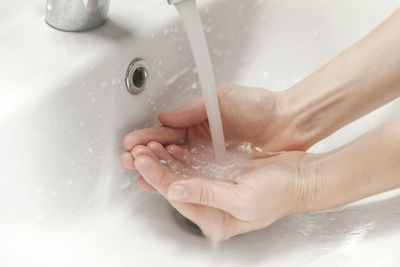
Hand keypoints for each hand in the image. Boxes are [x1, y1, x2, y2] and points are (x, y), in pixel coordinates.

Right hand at [121, 84, 310, 190]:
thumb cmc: (259, 106)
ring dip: (158, 169)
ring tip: (141, 174)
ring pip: (178, 165)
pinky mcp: (222, 171)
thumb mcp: (222, 99)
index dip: (147, 136)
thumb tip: (165, 117)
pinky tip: (166, 185)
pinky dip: (181, 180)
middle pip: (167, 150)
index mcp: (197, 122)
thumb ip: (193, 109)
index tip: (132, 141)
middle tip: (129, 159)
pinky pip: (197, 176)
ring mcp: (210, 157)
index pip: (166, 131)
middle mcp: (200, 141)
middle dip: (146, 155)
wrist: (288, 123)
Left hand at [129, 141, 319, 240]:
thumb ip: (206, 194)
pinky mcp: (222, 175)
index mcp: (216, 219)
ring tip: (149, 145)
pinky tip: (172, 147)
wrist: (303, 177)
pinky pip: (195, 166)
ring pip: (182, 175)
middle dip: (155, 167)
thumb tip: (176, 190)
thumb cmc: (281, 193)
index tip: (142, 160)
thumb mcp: (242, 198)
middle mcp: (213, 206)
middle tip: (138, 151)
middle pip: (175, 185)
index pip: (177, 196)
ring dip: (165, 160)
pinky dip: (181, 156)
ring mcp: (217, 190)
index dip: (157, 177)